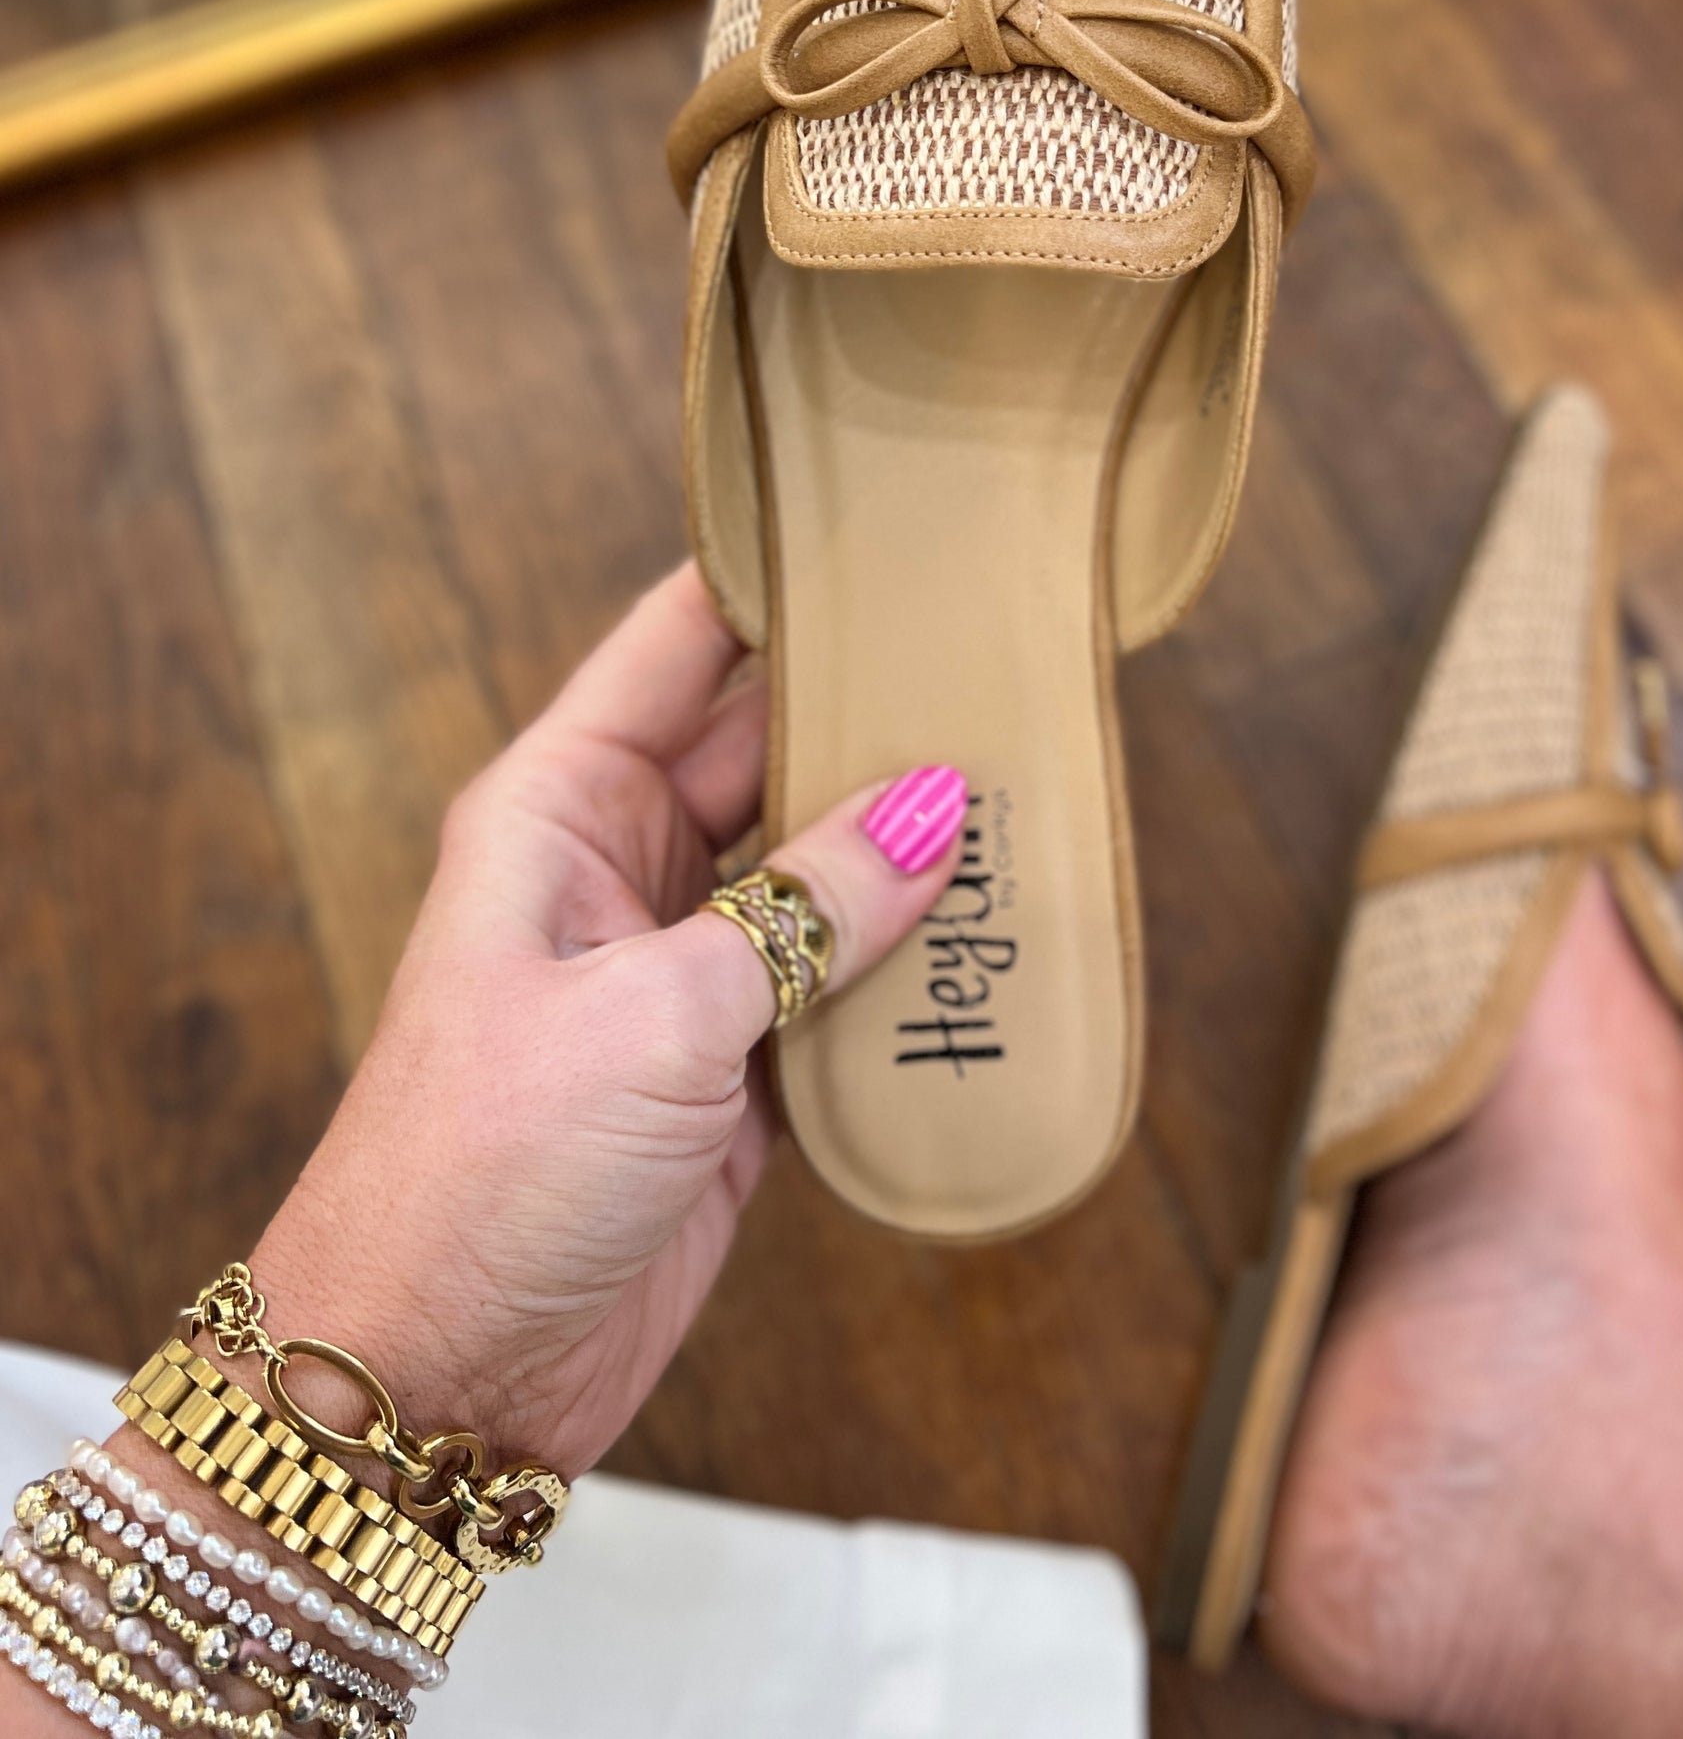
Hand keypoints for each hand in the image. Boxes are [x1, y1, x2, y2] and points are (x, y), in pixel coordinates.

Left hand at [232, 564, 962, 1484]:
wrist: (433, 1380)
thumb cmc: (480, 1172)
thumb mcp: (654, 1014)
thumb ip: (806, 907)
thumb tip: (934, 808)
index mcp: (564, 805)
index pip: (679, 641)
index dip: (776, 573)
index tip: (889, 518)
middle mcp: (624, 869)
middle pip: (769, 745)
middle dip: (875, 708)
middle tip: (1009, 661)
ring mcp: (683, 969)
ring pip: (818, 866)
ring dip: (907, 841)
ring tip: (1033, 784)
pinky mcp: (731, 1071)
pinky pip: (838, 981)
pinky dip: (909, 963)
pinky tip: (996, 933)